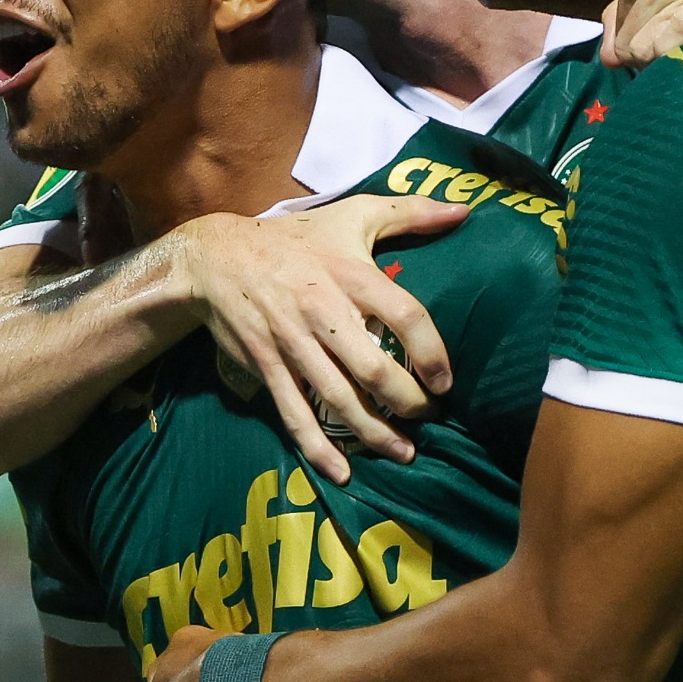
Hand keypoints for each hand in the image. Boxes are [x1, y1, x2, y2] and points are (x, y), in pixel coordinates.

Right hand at [178, 195, 465, 484]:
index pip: (404, 315)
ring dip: (374, 433)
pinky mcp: (268, 367)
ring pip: (338, 399)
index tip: (446, 380)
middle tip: (430, 417)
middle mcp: (323, 311)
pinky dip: (319, 448)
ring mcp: (293, 343)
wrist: (218, 257)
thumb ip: (410, 213)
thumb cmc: (297, 238)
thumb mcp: (353, 214)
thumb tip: (464, 209)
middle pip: (374, 369)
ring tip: (404, 452)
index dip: (431, 351)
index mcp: (350, 274)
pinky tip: (343, 472)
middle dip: (408, 402)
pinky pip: (296, 414)